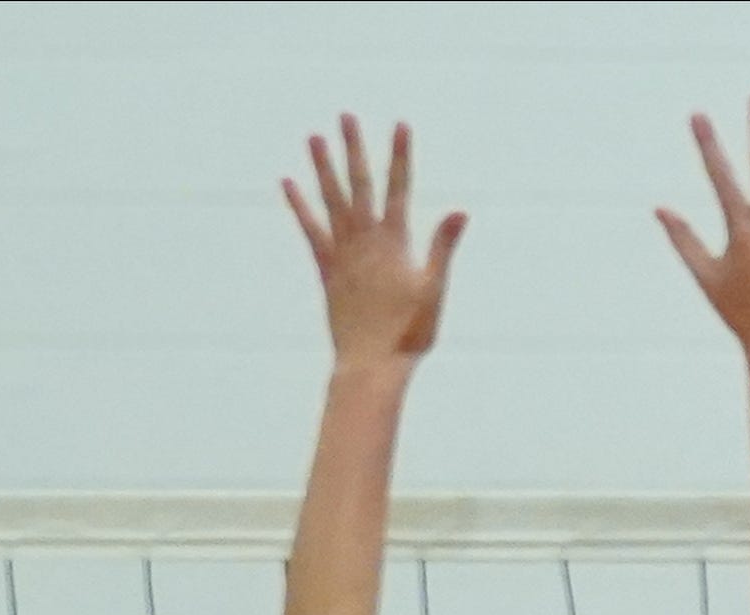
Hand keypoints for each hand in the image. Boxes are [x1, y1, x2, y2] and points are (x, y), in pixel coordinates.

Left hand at [283, 117, 466, 362]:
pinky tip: (289, 183)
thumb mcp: (435, 289)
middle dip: (355, 149)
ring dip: (323, 167)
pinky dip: (300, 205)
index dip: (400, 155)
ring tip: (314, 137)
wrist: (372, 362)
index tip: (401, 125)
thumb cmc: (410, 333)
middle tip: (346, 116)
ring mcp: (342, 253)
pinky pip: (311, 230)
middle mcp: (364, 241)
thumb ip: (443, 246)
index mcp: (394, 243)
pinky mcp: (327, 269)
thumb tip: (460, 210)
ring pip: (331, 201)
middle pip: (358, 185)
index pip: (399, 188)